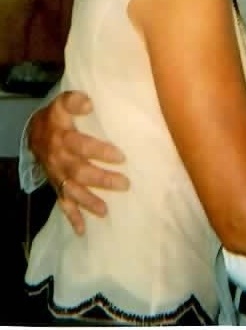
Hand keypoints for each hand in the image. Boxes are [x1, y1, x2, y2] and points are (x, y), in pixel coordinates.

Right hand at [29, 90, 128, 233]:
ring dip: (88, 202)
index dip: (100, 152)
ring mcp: (58, 175)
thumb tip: (89, 104)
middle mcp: (60, 159)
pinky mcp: (57, 186)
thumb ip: (74, 100)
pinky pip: (62, 204)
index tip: (121, 157)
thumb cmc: (57, 118)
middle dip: (101, 180)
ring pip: (72, 191)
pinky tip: (82, 231)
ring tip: (105, 211)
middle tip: (124, 184)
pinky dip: (72, 218)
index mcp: (63, 138)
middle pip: (80, 172)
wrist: (35, 133)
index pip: (82, 146)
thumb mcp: (62, 102)